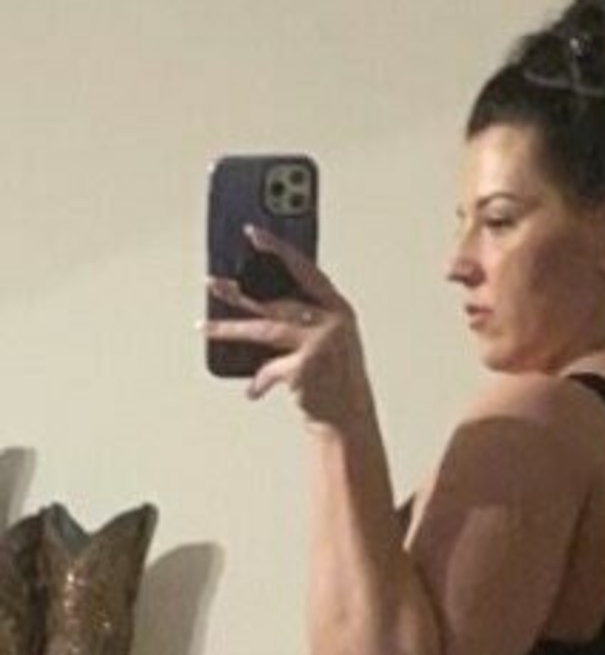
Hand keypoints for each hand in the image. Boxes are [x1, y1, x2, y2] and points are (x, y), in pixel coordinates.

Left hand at [205, 227, 368, 422]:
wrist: (350, 421)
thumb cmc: (336, 380)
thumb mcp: (327, 341)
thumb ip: (300, 319)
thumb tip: (255, 303)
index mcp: (339, 309)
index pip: (305, 269)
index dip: (278, 249)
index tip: (253, 234)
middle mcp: (333, 322)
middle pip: (276, 300)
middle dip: (240, 292)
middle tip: (213, 282)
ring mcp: (321, 343)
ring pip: (265, 329)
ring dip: (231, 329)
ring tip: (204, 327)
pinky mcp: (306, 367)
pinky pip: (270, 369)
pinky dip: (260, 381)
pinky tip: (253, 390)